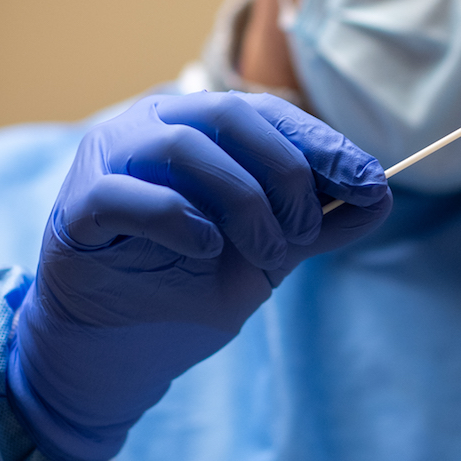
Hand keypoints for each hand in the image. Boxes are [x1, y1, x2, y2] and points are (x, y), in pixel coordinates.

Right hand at [6, 93, 390, 460]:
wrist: (127, 347)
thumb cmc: (192, 285)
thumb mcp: (272, 251)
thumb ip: (321, 222)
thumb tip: (381, 193)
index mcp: (200, 125)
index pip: (270, 113)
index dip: (325, 145)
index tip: (372, 183)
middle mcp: (151, 126)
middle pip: (230, 115)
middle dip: (287, 173)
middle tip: (306, 230)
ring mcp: (108, 161)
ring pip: (182, 148)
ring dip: (242, 201)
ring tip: (268, 252)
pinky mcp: (78, 209)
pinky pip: (128, 195)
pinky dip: (180, 220)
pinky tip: (207, 250)